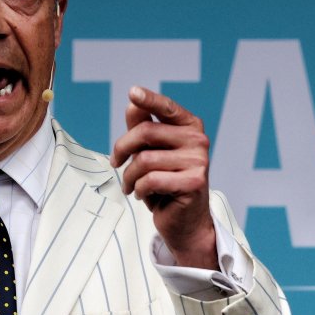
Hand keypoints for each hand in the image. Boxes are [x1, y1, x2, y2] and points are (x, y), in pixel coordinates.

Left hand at [110, 86, 217, 268]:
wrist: (184, 222)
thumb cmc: (165, 184)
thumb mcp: (150, 153)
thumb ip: (142, 128)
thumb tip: (132, 104)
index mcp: (190, 127)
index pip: (166, 108)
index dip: (149, 99)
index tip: (132, 92)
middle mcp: (198, 140)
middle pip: (146, 131)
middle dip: (122, 148)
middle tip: (114, 164)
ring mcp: (199, 161)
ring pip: (144, 159)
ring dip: (128, 176)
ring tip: (130, 185)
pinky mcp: (194, 182)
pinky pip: (150, 179)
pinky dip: (138, 189)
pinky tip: (142, 195)